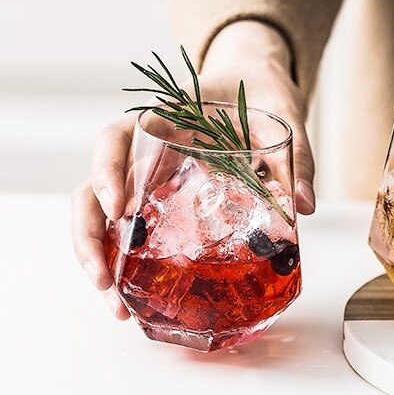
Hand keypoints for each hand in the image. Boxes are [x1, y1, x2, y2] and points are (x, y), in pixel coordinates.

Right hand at [71, 21, 315, 318]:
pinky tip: (136, 298)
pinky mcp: (161, 200)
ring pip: (102, 215)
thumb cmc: (260, 96)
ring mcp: (149, 176)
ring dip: (100, 259)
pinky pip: (131, 229)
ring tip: (118, 307)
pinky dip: (127, 263)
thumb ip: (294, 156)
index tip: (119, 208)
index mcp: (164, 119)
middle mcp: (145, 150)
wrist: (257, 87)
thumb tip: (304, 205)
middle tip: (105, 279)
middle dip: (89, 235)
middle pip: (93, 188)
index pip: (116, 138)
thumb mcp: (280, 118)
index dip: (108, 171)